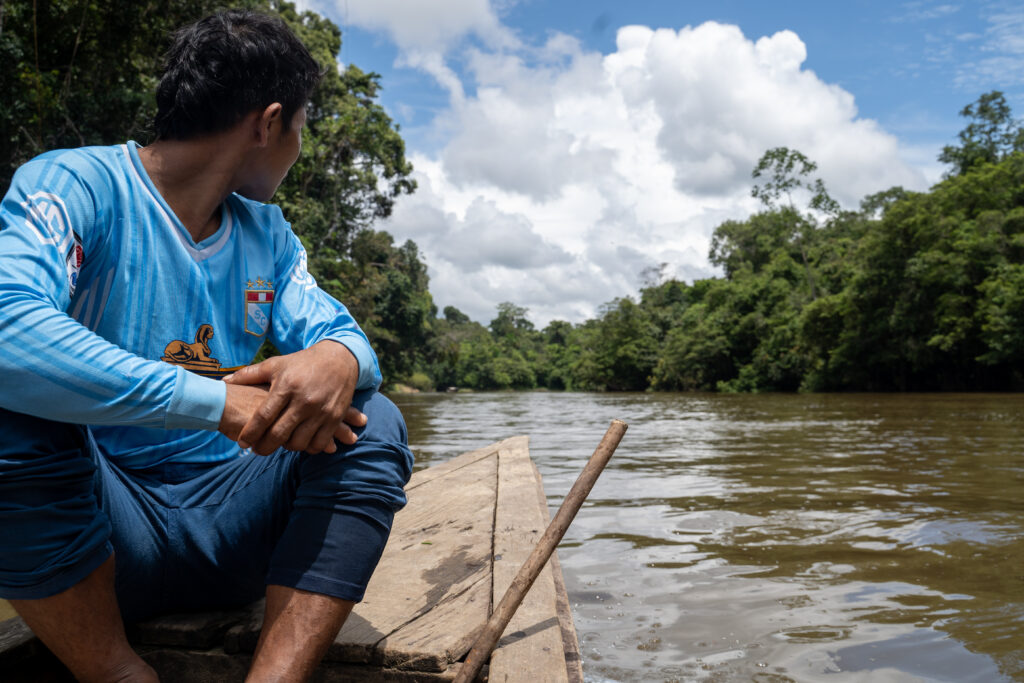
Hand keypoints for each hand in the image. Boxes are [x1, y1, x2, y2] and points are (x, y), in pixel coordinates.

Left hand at [222, 341, 366, 455]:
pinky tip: (300, 442)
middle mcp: (303, 400)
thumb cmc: (303, 362)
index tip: (242, 442)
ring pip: (298, 442)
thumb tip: (224, 382)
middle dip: (264, 447)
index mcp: (286, 386)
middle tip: (256, 450)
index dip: (250, 432)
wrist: (340, 358)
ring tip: (280, 443)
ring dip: (286, 447)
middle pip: (279, 434)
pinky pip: (319, 443)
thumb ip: (249, 374)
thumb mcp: (276, 365)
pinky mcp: (334, 417)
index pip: (263, 416)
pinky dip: (308, 448)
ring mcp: (320, 410)